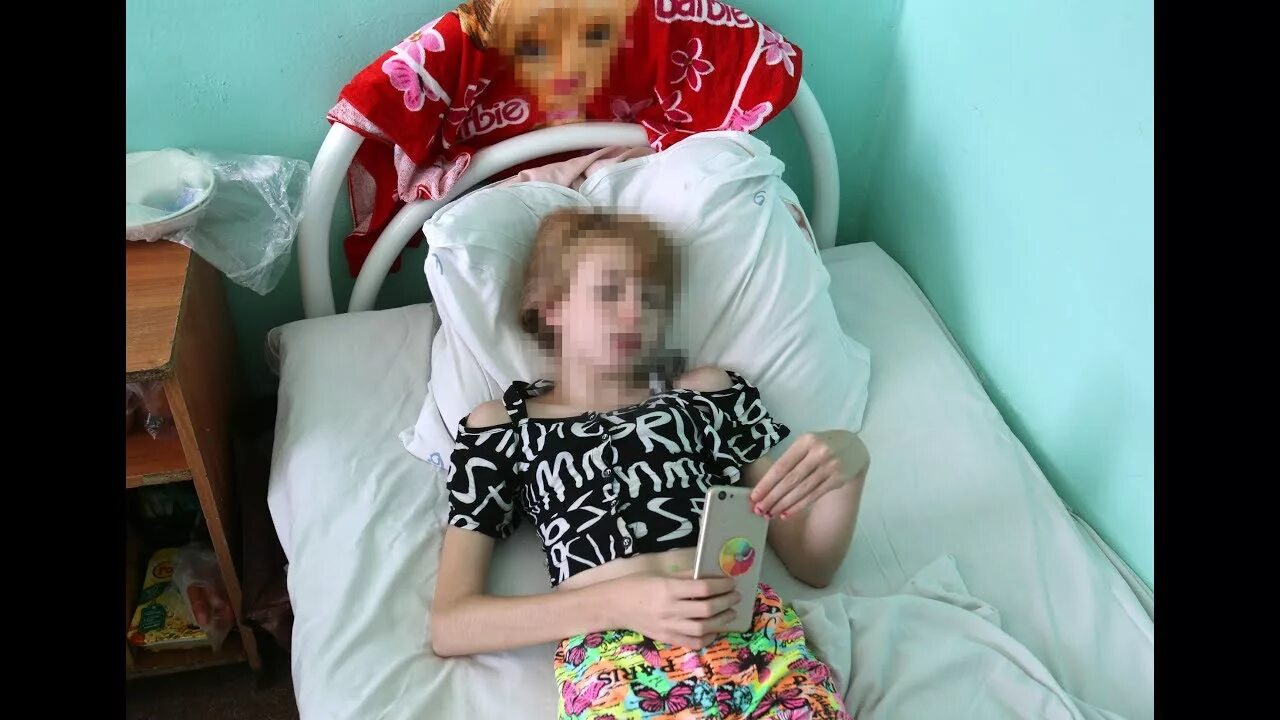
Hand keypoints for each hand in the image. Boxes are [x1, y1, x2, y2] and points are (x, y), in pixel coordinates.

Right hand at [608, 571, 738, 648]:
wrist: (614, 606)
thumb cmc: (636, 585)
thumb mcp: (659, 574)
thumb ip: (684, 577)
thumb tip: (708, 576)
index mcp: (668, 589)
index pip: (703, 589)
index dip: (721, 585)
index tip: (731, 582)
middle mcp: (670, 609)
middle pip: (707, 609)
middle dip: (726, 602)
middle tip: (735, 596)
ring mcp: (669, 627)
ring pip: (703, 628)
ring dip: (722, 620)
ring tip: (730, 612)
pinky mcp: (667, 638)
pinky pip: (692, 642)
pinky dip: (707, 637)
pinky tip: (714, 629)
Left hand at [750, 430, 866, 519]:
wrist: (854, 447)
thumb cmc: (821, 446)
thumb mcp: (806, 444)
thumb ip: (790, 460)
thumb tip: (767, 486)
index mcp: (805, 441)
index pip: (781, 466)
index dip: (766, 483)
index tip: (754, 496)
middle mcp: (818, 453)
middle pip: (790, 480)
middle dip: (772, 497)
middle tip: (759, 510)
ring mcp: (830, 467)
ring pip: (801, 490)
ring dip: (783, 504)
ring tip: (770, 514)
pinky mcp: (838, 479)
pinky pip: (813, 495)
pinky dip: (798, 506)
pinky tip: (787, 513)